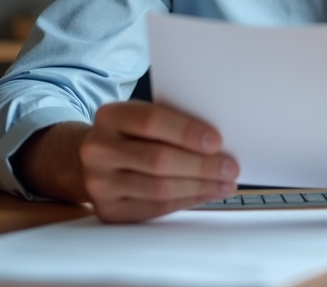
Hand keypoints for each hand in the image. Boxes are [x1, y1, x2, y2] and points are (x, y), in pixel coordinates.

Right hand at [77, 101, 238, 222]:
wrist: (96, 160)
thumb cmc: (131, 135)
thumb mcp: (142, 116)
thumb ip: (171, 122)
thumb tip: (217, 142)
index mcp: (110, 116)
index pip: (151, 121)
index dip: (186, 132)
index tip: (217, 141)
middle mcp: (98, 149)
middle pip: (157, 160)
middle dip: (201, 166)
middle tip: (230, 167)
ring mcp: (100, 183)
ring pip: (158, 188)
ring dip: (199, 187)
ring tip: (225, 183)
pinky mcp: (109, 209)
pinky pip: (155, 208)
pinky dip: (187, 201)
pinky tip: (206, 193)